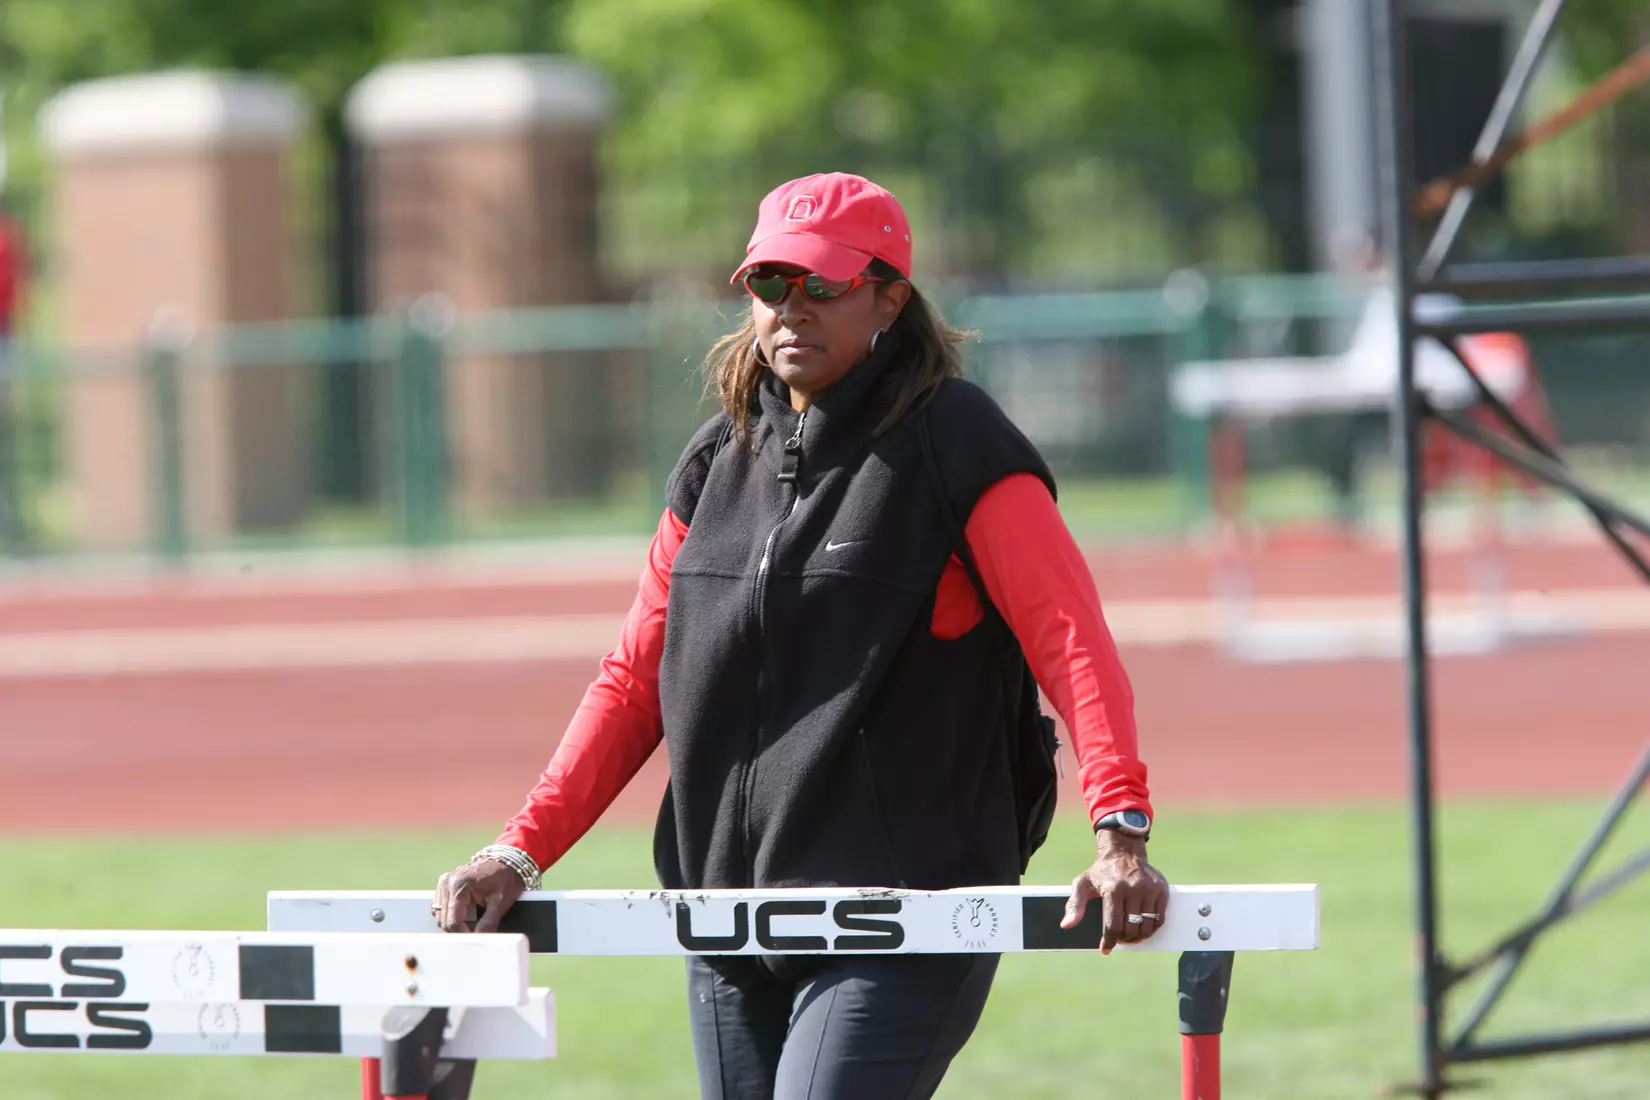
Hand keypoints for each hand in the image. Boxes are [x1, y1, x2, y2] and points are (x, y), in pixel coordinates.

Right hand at [431, 859, 525, 933]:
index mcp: (459, 885)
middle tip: (478, 930)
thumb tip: (481, 939)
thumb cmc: (506, 877)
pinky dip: (451, 915)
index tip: (476, 938)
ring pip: (440, 915)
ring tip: (474, 922)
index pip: (453, 921)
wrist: (507, 860)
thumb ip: (489, 922)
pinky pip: (441, 907)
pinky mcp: (444, 884)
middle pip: (444, 920)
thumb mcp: (501, 901)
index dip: (464, 934)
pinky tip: (466, 915)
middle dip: (460, 929)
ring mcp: (444, 882)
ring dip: (454, 923)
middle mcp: (447, 882)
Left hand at [1059, 831, 1169, 954]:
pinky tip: (1143, 927)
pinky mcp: (1162, 889)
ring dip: (1139, 937)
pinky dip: (1152, 928)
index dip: (1109, 941)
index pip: (1113, 924)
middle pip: (1132, 928)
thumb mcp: (1082, 884)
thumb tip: (1067, 925)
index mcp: (1113, 889)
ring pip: (1147, 926)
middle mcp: (1133, 888)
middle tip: (1120, 941)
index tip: (1105, 950)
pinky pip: (1160, 918)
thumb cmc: (1100, 872)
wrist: (1123, 852)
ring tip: (1131, 936)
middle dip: (1124, 940)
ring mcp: (1149, 889)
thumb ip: (1074, 904)